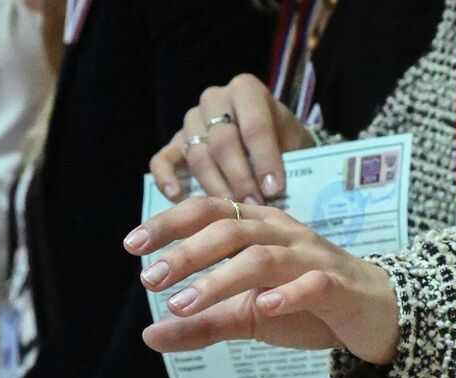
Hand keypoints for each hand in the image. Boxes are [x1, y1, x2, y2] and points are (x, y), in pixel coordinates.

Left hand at [126, 196, 400, 363]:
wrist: (376, 314)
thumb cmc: (306, 305)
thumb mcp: (246, 317)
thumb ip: (200, 324)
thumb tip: (148, 335)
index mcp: (257, 231)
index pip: (207, 213)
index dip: (169, 224)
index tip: (132, 245)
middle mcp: (282, 235)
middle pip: (229, 230)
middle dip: (185, 253)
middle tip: (149, 279)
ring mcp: (312, 258)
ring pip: (262, 257)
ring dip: (220, 279)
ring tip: (184, 303)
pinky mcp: (338, 286)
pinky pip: (312, 284)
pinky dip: (286, 294)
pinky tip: (263, 309)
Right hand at [151, 74, 315, 203]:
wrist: (266, 138)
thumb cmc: (283, 141)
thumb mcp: (293, 141)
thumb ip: (286, 159)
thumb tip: (275, 194)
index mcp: (246, 90)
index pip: (254, 125)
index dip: (265, 159)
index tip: (274, 190)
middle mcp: (214, 100)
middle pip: (222, 142)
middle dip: (239, 178)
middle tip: (252, 205)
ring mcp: (190, 121)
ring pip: (197, 155)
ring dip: (214, 186)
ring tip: (230, 209)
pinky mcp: (173, 143)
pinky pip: (161, 161)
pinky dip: (166, 179)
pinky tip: (177, 196)